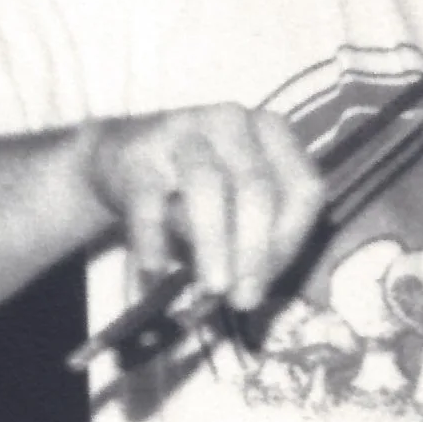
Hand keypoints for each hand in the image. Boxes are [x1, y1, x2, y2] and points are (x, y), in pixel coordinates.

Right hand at [81, 104, 325, 312]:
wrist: (120, 156)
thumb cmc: (194, 188)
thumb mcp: (236, 207)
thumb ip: (256, 245)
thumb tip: (251, 294)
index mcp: (273, 133)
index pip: (302, 188)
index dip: (291, 240)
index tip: (269, 281)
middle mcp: (234, 122)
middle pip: (256, 187)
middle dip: (253, 250)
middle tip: (244, 299)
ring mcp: (183, 129)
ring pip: (207, 186)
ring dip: (213, 245)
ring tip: (212, 289)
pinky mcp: (138, 151)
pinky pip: (149, 200)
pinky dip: (153, 240)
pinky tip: (156, 272)